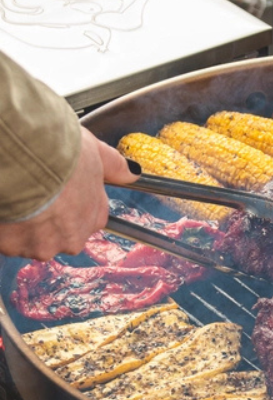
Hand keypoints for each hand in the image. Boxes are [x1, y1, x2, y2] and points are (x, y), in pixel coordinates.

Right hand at [0, 128, 138, 259]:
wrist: (23, 161)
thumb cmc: (60, 154)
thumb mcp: (95, 152)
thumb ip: (114, 166)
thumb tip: (132, 173)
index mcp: (94, 217)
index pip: (88, 217)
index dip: (70, 202)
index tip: (57, 188)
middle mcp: (72, 238)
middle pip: (58, 233)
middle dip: (45, 216)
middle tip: (33, 190)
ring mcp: (41, 245)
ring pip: (29, 238)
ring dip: (22, 222)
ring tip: (15, 195)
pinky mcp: (10, 247)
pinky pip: (5, 238)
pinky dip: (3, 225)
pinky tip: (4, 202)